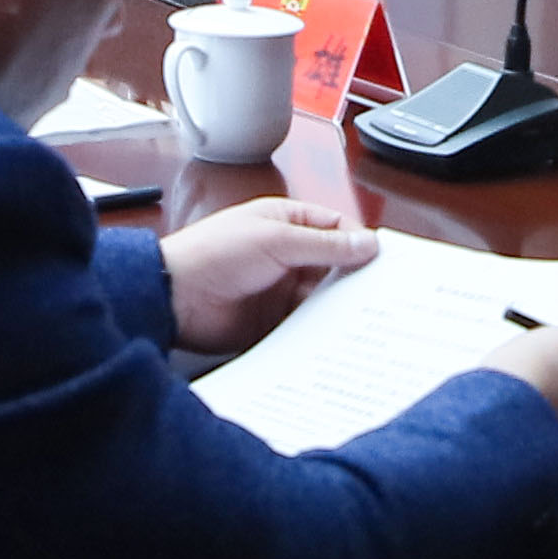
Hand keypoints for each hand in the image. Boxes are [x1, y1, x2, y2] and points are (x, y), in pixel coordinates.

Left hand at [163, 193, 375, 352]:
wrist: (174, 297)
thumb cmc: (211, 254)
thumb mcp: (276, 240)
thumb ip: (324, 244)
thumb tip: (366, 244)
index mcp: (287, 222)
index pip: (336, 228)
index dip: (360, 242)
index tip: (381, 260)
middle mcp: (287, 254)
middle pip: (335, 264)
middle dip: (356, 277)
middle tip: (383, 292)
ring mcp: (281, 288)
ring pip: (324, 297)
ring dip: (340, 306)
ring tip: (366, 317)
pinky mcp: (274, 321)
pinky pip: (308, 325)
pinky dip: (323, 330)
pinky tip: (339, 336)